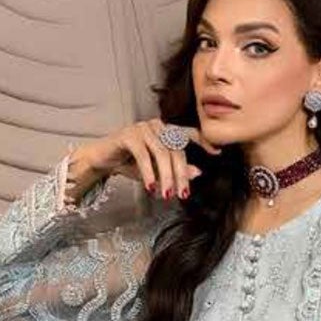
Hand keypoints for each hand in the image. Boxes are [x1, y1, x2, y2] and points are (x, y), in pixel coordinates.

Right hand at [91, 119, 222, 201]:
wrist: (103, 159)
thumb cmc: (131, 163)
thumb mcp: (157, 171)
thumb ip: (177, 170)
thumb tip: (198, 172)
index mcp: (166, 132)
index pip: (188, 133)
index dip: (203, 141)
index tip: (217, 153)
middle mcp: (157, 126)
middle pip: (176, 150)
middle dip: (180, 174)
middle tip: (182, 194)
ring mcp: (143, 128)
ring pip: (162, 153)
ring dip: (166, 176)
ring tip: (166, 194)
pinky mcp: (128, 135)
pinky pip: (143, 154)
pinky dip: (148, 172)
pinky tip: (150, 187)